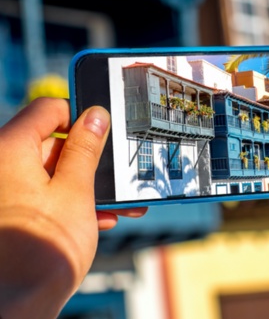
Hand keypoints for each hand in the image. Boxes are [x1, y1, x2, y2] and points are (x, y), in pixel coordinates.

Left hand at [0, 98, 145, 318]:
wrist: (14, 310)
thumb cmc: (44, 250)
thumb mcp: (77, 190)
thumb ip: (86, 148)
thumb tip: (95, 116)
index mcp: (9, 150)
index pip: (49, 110)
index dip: (80, 117)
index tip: (103, 132)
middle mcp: (0, 165)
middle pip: (51, 143)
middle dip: (88, 159)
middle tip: (116, 173)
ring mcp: (3, 190)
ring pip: (49, 171)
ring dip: (83, 184)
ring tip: (116, 203)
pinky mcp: (9, 211)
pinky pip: (40, 192)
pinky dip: (66, 199)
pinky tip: (96, 217)